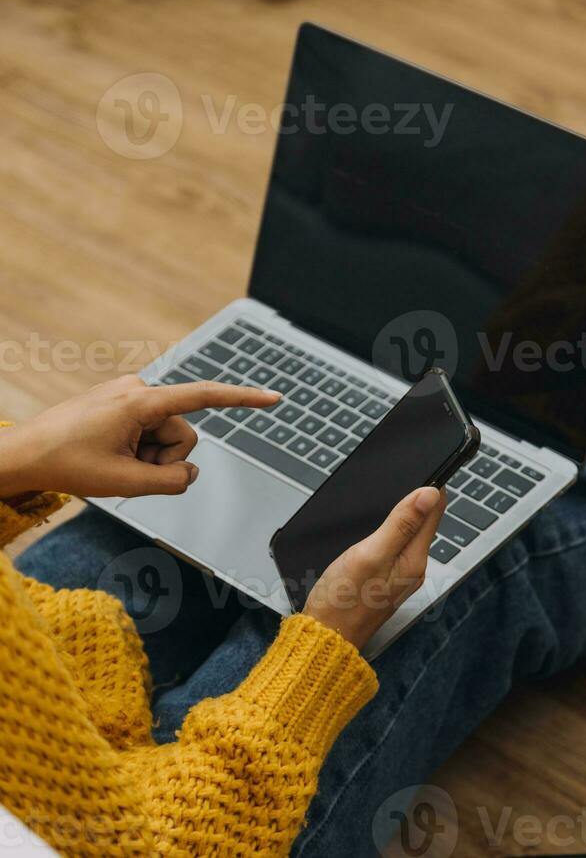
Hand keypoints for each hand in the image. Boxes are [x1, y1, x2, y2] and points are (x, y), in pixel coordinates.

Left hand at [0, 374, 280, 498]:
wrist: (23, 455)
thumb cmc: (66, 463)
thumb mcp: (125, 483)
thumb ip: (171, 482)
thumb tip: (190, 474)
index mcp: (141, 401)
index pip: (204, 397)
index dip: (243, 400)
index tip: (274, 399)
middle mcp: (137, 389)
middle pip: (181, 432)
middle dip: (163, 458)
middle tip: (128, 470)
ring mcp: (127, 395)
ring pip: (163, 435)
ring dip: (147, 457)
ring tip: (113, 463)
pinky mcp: (119, 403)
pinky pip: (146, 430)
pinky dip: (136, 450)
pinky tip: (108, 454)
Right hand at [303, 486, 445, 649]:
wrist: (324, 637)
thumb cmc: (341, 601)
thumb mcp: (370, 554)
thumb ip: (400, 524)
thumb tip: (430, 494)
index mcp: (414, 559)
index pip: (434, 512)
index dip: (432, 486)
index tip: (428, 464)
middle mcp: (412, 567)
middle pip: (424, 522)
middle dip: (421, 497)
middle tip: (414, 470)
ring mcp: (398, 574)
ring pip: (410, 532)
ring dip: (407, 511)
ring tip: (401, 488)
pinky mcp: (383, 579)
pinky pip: (396, 545)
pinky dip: (393, 528)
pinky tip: (382, 521)